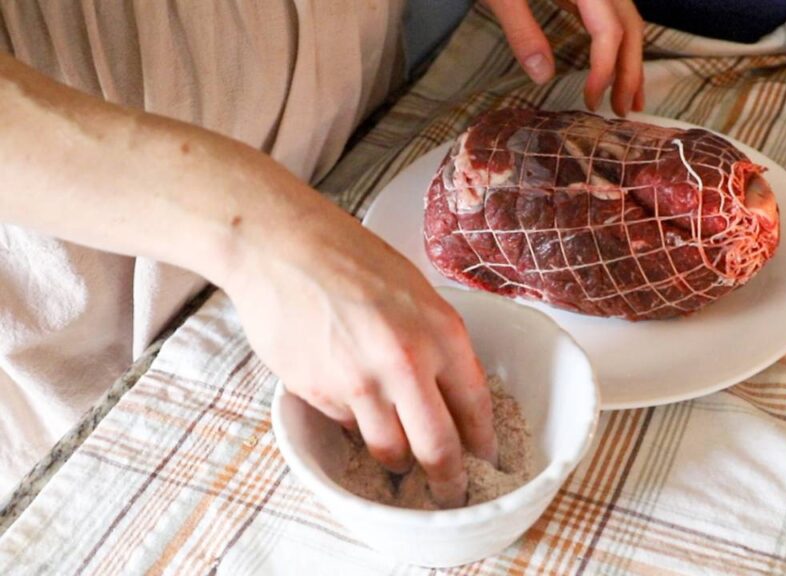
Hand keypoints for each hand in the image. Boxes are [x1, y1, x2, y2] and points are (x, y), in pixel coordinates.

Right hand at [226, 193, 496, 507]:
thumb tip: (452, 396)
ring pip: (390, 451)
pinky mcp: (320, 394)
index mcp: (441, 333)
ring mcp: (360, 384)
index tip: (484, 460)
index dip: (482, 443)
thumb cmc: (350, 259)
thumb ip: (437, 344)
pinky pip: (350, 428)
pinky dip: (357, 426)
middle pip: (438, 449)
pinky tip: (355, 405)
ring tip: (399, 457)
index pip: (476, 408)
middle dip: (448, 481)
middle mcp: (406, 364)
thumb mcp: (416, 293)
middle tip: (448, 492)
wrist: (282, 247)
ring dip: (398, 460)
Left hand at [484, 0, 644, 115]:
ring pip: (627, 20)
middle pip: (629, 27)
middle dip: (629, 71)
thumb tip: (543, 75)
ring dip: (631, 60)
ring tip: (629, 98)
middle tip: (623, 110)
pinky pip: (613, 14)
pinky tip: (611, 66)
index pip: (609, 31)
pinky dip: (617, 43)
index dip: (605, 69)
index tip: (590, 100)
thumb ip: (521, 29)